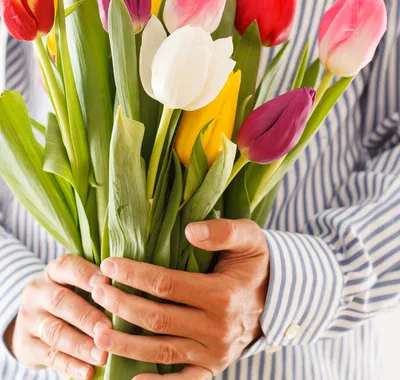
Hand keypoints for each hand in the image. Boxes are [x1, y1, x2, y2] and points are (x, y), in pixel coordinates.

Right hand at [5, 254, 112, 378]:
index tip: (108, 283)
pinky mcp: (27, 346)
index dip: (87, 275)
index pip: (67, 266)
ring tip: (102, 355)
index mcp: (53, 271)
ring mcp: (29, 319)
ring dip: (81, 345)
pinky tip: (88, 372)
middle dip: (87, 316)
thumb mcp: (76, 284)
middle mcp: (37, 292)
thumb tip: (131, 288)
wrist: (32, 322)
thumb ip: (97, 284)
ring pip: (55, 332)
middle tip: (108, 328)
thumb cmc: (70, 297)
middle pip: (60, 301)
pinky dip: (70, 365)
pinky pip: (50, 356)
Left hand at [92, 218, 268, 378]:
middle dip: (122, 305)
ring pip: (162, 352)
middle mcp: (216, 328)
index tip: (109, 264)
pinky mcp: (214, 367)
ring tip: (97, 333)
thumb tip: (189, 232)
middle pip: (157, 319)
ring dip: (126, 344)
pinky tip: (130, 379)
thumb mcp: (249, 236)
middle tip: (97, 291)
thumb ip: (222, 231)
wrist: (282, 296)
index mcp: (221, 294)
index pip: (165, 285)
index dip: (133, 275)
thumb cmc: (257, 262)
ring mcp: (214, 353)